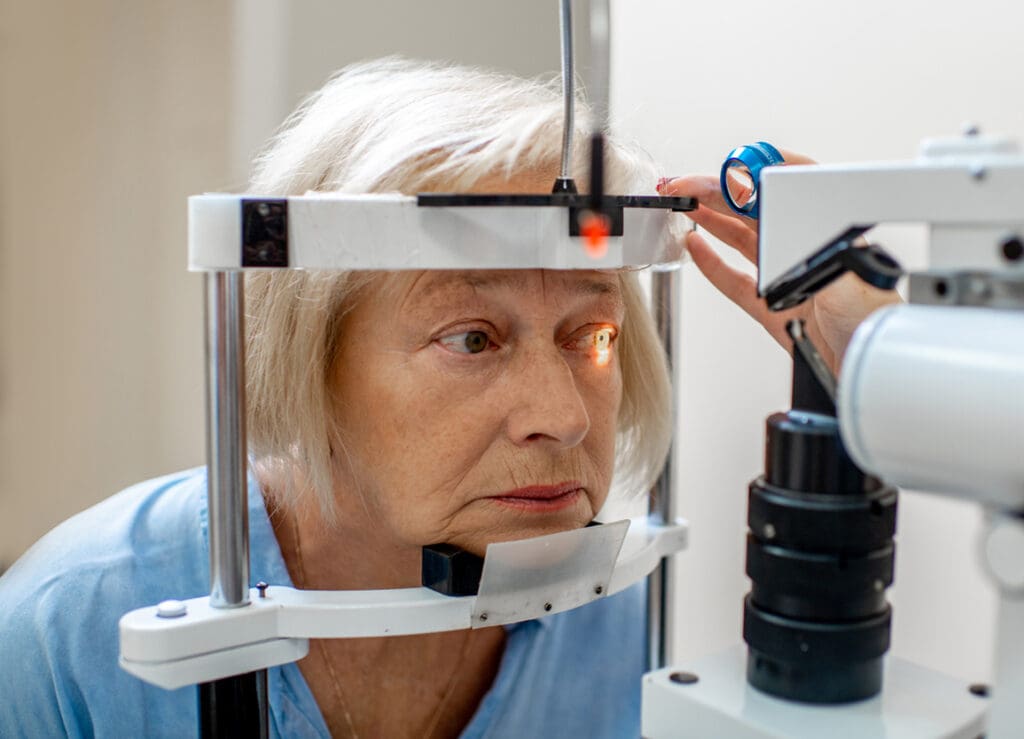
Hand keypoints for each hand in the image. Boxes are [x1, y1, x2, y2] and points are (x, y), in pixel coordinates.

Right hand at [658, 150, 898, 373]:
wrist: (868, 368)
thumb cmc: (871, 321)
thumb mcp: (836, 266)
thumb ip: (798, 236)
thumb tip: (763, 203)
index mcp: (824, 232)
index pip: (784, 188)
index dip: (752, 172)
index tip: (721, 170)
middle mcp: (803, 250)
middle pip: (754, 210)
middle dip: (717, 193)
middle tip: (685, 186)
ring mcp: (786, 278)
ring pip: (742, 239)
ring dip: (711, 219)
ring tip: (685, 205)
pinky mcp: (773, 309)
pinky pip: (735, 280)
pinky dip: (712, 262)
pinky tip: (696, 245)